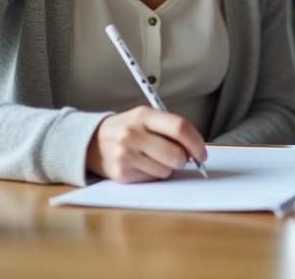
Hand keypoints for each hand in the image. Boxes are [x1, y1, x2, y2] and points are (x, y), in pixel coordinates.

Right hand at [86, 106, 206, 182]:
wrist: (92, 142)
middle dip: (183, 160)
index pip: (179, 128)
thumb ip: (169, 129)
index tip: (202, 154)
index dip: (196, 143)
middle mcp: (133, 133)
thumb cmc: (128, 129)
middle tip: (179, 158)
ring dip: (166, 168)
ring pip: (165, 171)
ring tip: (152, 159)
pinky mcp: (121, 173)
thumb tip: (196, 151)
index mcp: (143, 114)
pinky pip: (151, 180)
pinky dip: (152, 175)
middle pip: (176, 154)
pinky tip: (140, 165)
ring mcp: (125, 154)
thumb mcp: (145, 118)